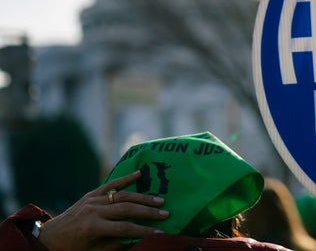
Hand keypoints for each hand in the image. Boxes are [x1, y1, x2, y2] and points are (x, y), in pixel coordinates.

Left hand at [38, 170, 168, 250]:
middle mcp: (94, 210)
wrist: (48, 238)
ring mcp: (92, 200)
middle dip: (148, 212)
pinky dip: (125, 178)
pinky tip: (139, 173)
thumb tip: (137, 239)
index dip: (143, 231)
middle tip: (165, 213)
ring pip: (122, 195)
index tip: (159, 233)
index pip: (125, 228)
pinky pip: (110, 184)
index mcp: (93, 227)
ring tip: (158, 200)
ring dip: (142, 197)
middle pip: (127, 209)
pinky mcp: (90, 194)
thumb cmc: (72, 249)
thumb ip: (114, 245)